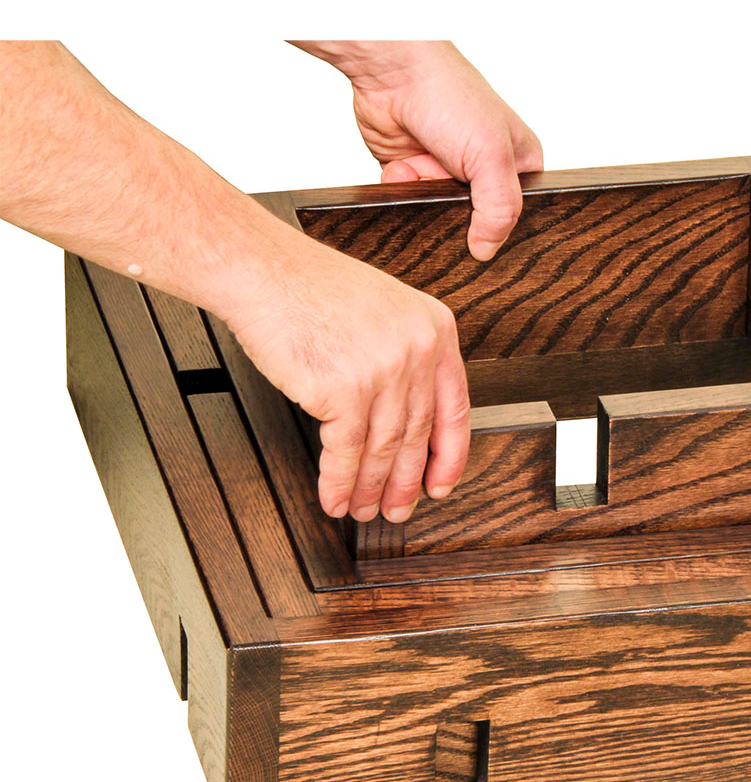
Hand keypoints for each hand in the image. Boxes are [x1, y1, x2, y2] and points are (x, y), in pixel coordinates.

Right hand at [227, 238, 470, 522]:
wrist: (264, 272)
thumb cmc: (313, 288)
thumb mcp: (386, 311)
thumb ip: (407, 357)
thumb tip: (410, 421)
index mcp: (436, 329)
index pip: (455, 408)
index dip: (449, 456)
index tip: (441, 484)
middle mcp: (417, 349)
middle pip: (418, 434)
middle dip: (405, 482)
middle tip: (398, 508)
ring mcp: (383, 370)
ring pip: (384, 448)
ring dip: (371, 488)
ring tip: (363, 509)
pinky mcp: (344, 389)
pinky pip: (345, 451)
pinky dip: (339, 482)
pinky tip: (335, 498)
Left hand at [292, 40, 542, 259]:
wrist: (392, 71)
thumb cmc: (450, 94)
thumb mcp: (491, 156)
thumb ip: (499, 209)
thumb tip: (486, 252)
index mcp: (518, 163)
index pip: (518, 214)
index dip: (500, 226)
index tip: (483, 229)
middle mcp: (483, 169)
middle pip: (476, 220)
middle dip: (456, 212)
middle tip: (448, 195)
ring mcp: (447, 172)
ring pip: (439, 214)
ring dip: (425, 199)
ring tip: (421, 172)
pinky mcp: (412, 173)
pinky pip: (409, 202)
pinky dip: (401, 190)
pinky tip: (400, 167)